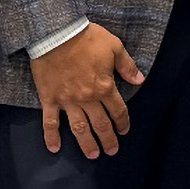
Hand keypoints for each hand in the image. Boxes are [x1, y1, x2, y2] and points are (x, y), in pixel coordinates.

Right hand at [29, 23, 143, 156]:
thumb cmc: (87, 38)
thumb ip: (127, 66)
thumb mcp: (114, 47)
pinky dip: (51, 136)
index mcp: (104, 87)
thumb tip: (140, 80)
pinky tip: (54, 148)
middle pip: (100, 124)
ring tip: (93, 155)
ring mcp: (68, 101)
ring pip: (79, 128)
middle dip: (108, 139)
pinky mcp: (50, 99)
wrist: (56, 33)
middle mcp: (87, 99)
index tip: (124, 130)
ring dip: (86, 144)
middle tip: (112, 151)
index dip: (123, 122)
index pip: (118, 111)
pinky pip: (50, 122)